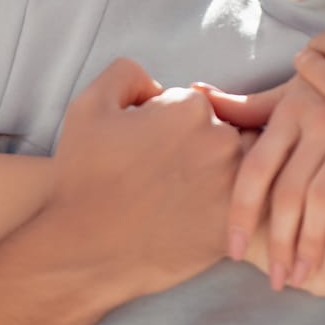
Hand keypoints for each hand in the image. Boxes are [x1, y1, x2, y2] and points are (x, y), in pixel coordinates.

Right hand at [50, 59, 241, 298]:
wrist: (82, 250)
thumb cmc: (82, 179)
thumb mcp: (89, 106)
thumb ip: (128, 74)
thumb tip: (157, 86)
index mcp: (190, 107)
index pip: (196, 106)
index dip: (172, 125)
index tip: (153, 148)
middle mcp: (220, 139)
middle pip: (222, 133)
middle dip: (198, 150)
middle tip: (166, 177)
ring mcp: (232, 184)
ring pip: (238, 170)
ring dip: (216, 179)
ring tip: (180, 200)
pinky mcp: (236, 224)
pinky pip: (243, 208)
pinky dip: (225, 212)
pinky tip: (193, 222)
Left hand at [200, 78, 324, 289]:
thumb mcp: (289, 91)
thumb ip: (246, 105)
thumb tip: (196, 94)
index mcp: (290, 111)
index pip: (255, 169)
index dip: (241, 213)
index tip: (234, 251)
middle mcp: (320, 122)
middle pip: (288, 193)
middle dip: (278, 242)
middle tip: (275, 279)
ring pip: (324, 200)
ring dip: (310, 245)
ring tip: (301, 276)